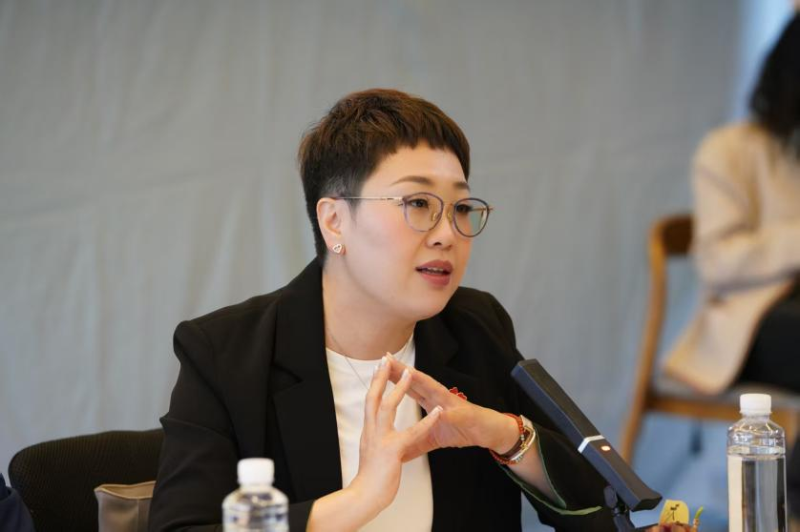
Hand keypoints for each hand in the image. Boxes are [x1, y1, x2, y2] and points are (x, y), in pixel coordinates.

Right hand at [347, 356, 442, 516]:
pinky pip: (412, 433)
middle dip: (382, 377)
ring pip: (388, 407)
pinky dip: (426, 421)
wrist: (363, 497)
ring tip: (410, 373)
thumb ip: (376, 443)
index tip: (378, 367)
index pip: (371, 401)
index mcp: (368, 431)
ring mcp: (380, 440)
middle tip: (386, 358)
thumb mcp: (372, 455)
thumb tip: (376, 438)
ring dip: (400, 389)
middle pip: (374, 397)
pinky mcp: (391, 451)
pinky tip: (437, 411)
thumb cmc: (369, 479)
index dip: (375, 383)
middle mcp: (371, 431)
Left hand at [385, 356, 518, 460]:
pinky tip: (440, 408)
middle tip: (385, 359)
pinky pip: (453, 413)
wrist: (488, 432)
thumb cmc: (462, 429)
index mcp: (430, 401)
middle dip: (401, 370)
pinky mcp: (464, 415)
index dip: (392, 379)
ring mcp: (452, 403)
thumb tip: (398, 451)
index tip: (375, 371)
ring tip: (407, 372)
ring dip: (422, 381)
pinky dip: (447, 411)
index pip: (407, 387)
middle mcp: (439, 397)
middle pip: (417, 382)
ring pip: (434, 390)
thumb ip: (415, 440)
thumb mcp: (432, 437)